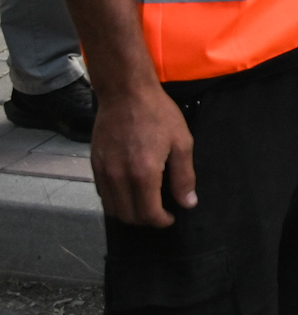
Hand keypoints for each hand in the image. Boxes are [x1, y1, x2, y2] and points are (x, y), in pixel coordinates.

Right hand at [91, 85, 195, 227]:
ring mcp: (103, 172)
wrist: (126, 93)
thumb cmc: (158, 114)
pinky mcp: (94, 165)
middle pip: (127, 216)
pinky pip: (102, 194)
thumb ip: (184, 176)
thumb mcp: (181, 142)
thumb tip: (188, 203)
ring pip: (112, 208)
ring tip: (145, 203)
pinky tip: (129, 190)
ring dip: (129, 212)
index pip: (148, 214)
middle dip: (146, 220)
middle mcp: (118, 178)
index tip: (171, 217)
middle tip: (160, 211)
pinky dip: (116, 200)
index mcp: (143, 174)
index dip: (161, 221)